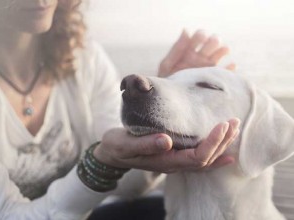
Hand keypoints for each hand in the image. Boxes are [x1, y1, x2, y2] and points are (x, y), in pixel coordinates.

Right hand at [93, 118, 239, 172]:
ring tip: (233, 129)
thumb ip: (145, 145)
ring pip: (205, 159)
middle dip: (222, 141)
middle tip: (233, 122)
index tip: (222, 125)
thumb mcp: (126, 144)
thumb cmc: (118, 147)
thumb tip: (167, 141)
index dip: (212, 143)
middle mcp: (174, 164)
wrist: (112, 153)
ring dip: (221, 145)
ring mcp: (175, 161)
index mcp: (165, 161)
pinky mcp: (174, 155)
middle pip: (206, 159)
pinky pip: (199, 159)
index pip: (197, 157)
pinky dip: (215, 154)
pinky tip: (226, 152)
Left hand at [158, 30, 235, 77]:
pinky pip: (227, 72)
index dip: (201, 35)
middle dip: (213, 41)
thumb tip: (186, 30)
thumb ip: (177, 48)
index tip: (200, 39)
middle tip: (208, 49)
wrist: (171, 99)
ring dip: (223, 50)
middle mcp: (200, 56)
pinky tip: (230, 66)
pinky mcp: (214, 78)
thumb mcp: (168, 64)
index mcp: (189, 50)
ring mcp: (208, 67)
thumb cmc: (167, 81)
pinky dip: (230, 68)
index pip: (199, 36)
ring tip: (222, 52)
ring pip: (222, 52)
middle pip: (213, 41)